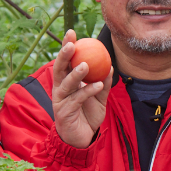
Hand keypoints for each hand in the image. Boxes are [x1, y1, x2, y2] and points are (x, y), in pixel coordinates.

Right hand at [51, 30, 111, 146]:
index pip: (65, 61)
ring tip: (86, 65)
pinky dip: (89, 91)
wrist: (82, 138)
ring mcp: (60, 100)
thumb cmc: (88, 115)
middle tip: (72, 44)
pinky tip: (98, 85)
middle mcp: (60, 88)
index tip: (72, 32)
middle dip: (63, 55)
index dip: (67, 46)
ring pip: (65, 83)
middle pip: (59, 68)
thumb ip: (104, 83)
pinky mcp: (63, 112)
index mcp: (66, 82)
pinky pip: (78, 99)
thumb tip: (110, 66)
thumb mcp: (99, 98)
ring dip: (75, 74)